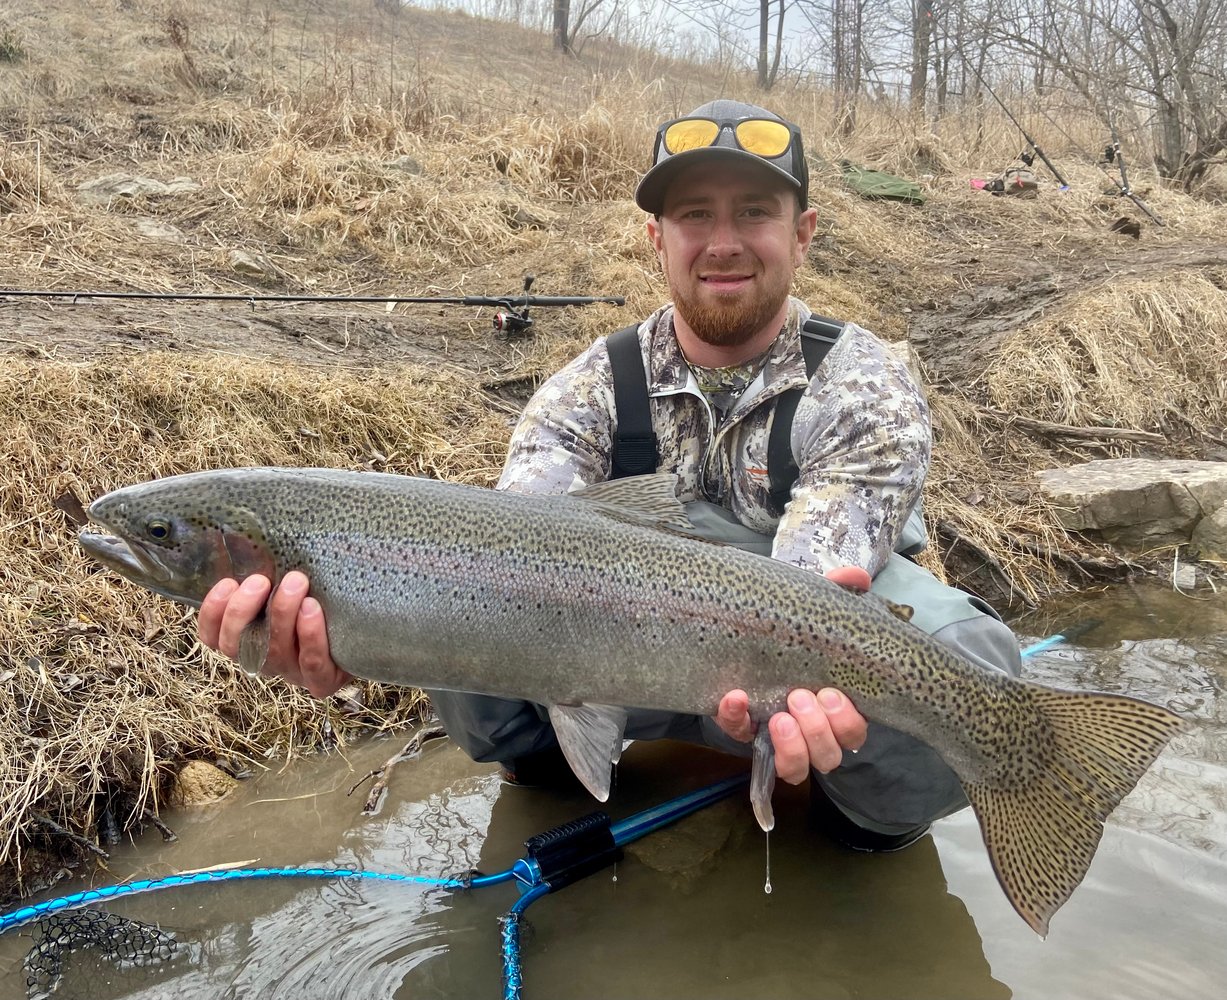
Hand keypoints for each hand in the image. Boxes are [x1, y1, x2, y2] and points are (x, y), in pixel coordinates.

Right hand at [198, 571, 351, 698]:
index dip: (212, 614)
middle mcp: (265, 660)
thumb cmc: (320, 603)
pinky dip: (310, 635)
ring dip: (281, 613)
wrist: (365, 635)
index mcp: (248, 641)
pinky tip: (312, 608)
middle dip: (242, 611)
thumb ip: (268, 574)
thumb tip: (245, 536)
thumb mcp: (289, 588)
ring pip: (275, 652)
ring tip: (295, 582)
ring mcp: (292, 674)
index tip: (227, 583)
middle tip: (259, 581)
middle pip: (237, 646)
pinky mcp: (322, 681)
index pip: (214, 636)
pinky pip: (311, 663)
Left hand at [713, 565, 870, 782]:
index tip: (831, 692)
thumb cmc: (792, 633)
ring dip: (791, 746)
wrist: (742, 634)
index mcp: (837, 709)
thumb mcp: (813, 612)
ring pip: (796, 768)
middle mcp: (812, 732)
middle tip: (800, 697)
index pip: (855, 732)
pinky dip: (736, 720)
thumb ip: (836, 593)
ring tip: (779, 716)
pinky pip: (740, 737)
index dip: (847, 721)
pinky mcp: (743, 731)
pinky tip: (733, 698)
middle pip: (830, 756)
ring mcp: (777, 738)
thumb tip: (856, 577)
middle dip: (818, 731)